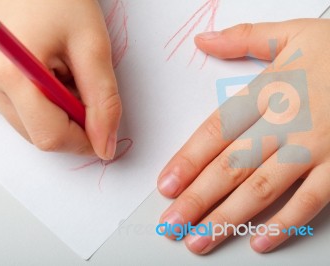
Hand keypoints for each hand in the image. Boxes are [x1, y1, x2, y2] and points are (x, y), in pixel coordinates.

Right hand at [0, 0, 120, 159]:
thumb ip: (104, 102)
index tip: (102, 130)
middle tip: (81, 85)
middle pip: (38, 134)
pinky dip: (41, 103)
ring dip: (56, 112)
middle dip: (70, 122)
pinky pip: (17, 110)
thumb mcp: (93, 47)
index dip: (82, 140)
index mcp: (9, 72)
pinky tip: (46, 74)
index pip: (50, 136)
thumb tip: (104, 146)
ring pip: (28, 125)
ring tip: (62, 72)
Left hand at [157, 19, 329, 253]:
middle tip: (171, 224)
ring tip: (200, 240)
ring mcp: (317, 147)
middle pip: (231, 166)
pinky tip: (258, 243)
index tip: (165, 185)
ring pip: (263, 189)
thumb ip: (244, 38)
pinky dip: (285, 224)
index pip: (216, 130)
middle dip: (197, 199)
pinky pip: (311, 201)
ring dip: (228, 218)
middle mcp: (288, 122)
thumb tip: (203, 40)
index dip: (188, 160)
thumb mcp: (292, 33)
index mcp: (269, 90)